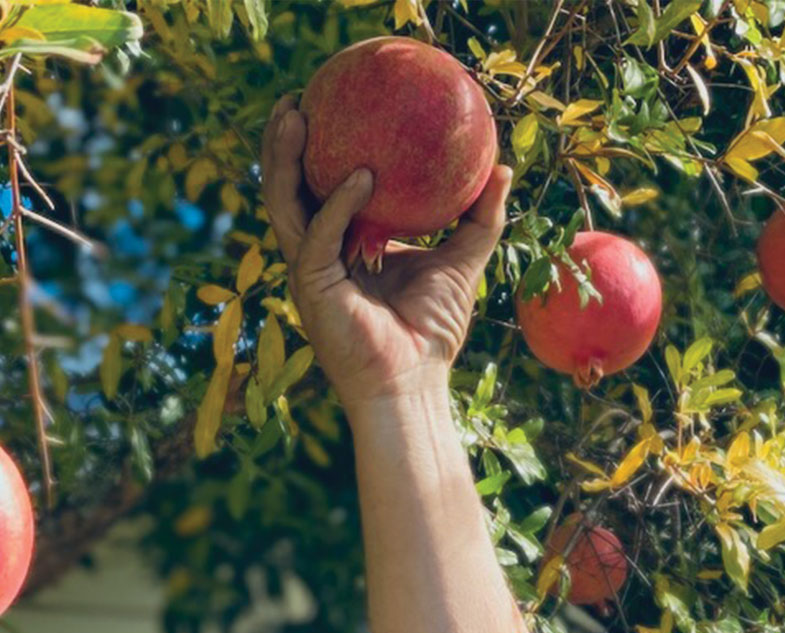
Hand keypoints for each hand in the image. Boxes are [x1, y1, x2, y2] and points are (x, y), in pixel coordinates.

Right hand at [259, 94, 512, 407]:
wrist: (415, 382)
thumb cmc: (432, 331)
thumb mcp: (462, 261)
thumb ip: (479, 217)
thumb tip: (503, 169)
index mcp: (343, 244)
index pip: (319, 187)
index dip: (315, 148)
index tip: (326, 103)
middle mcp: (319, 252)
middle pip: (288, 188)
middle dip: (282, 142)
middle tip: (297, 96)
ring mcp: (310, 270)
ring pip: (284, 203)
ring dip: (285, 158)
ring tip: (296, 114)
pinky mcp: (312, 287)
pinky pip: (320, 236)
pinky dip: (339, 204)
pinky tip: (361, 176)